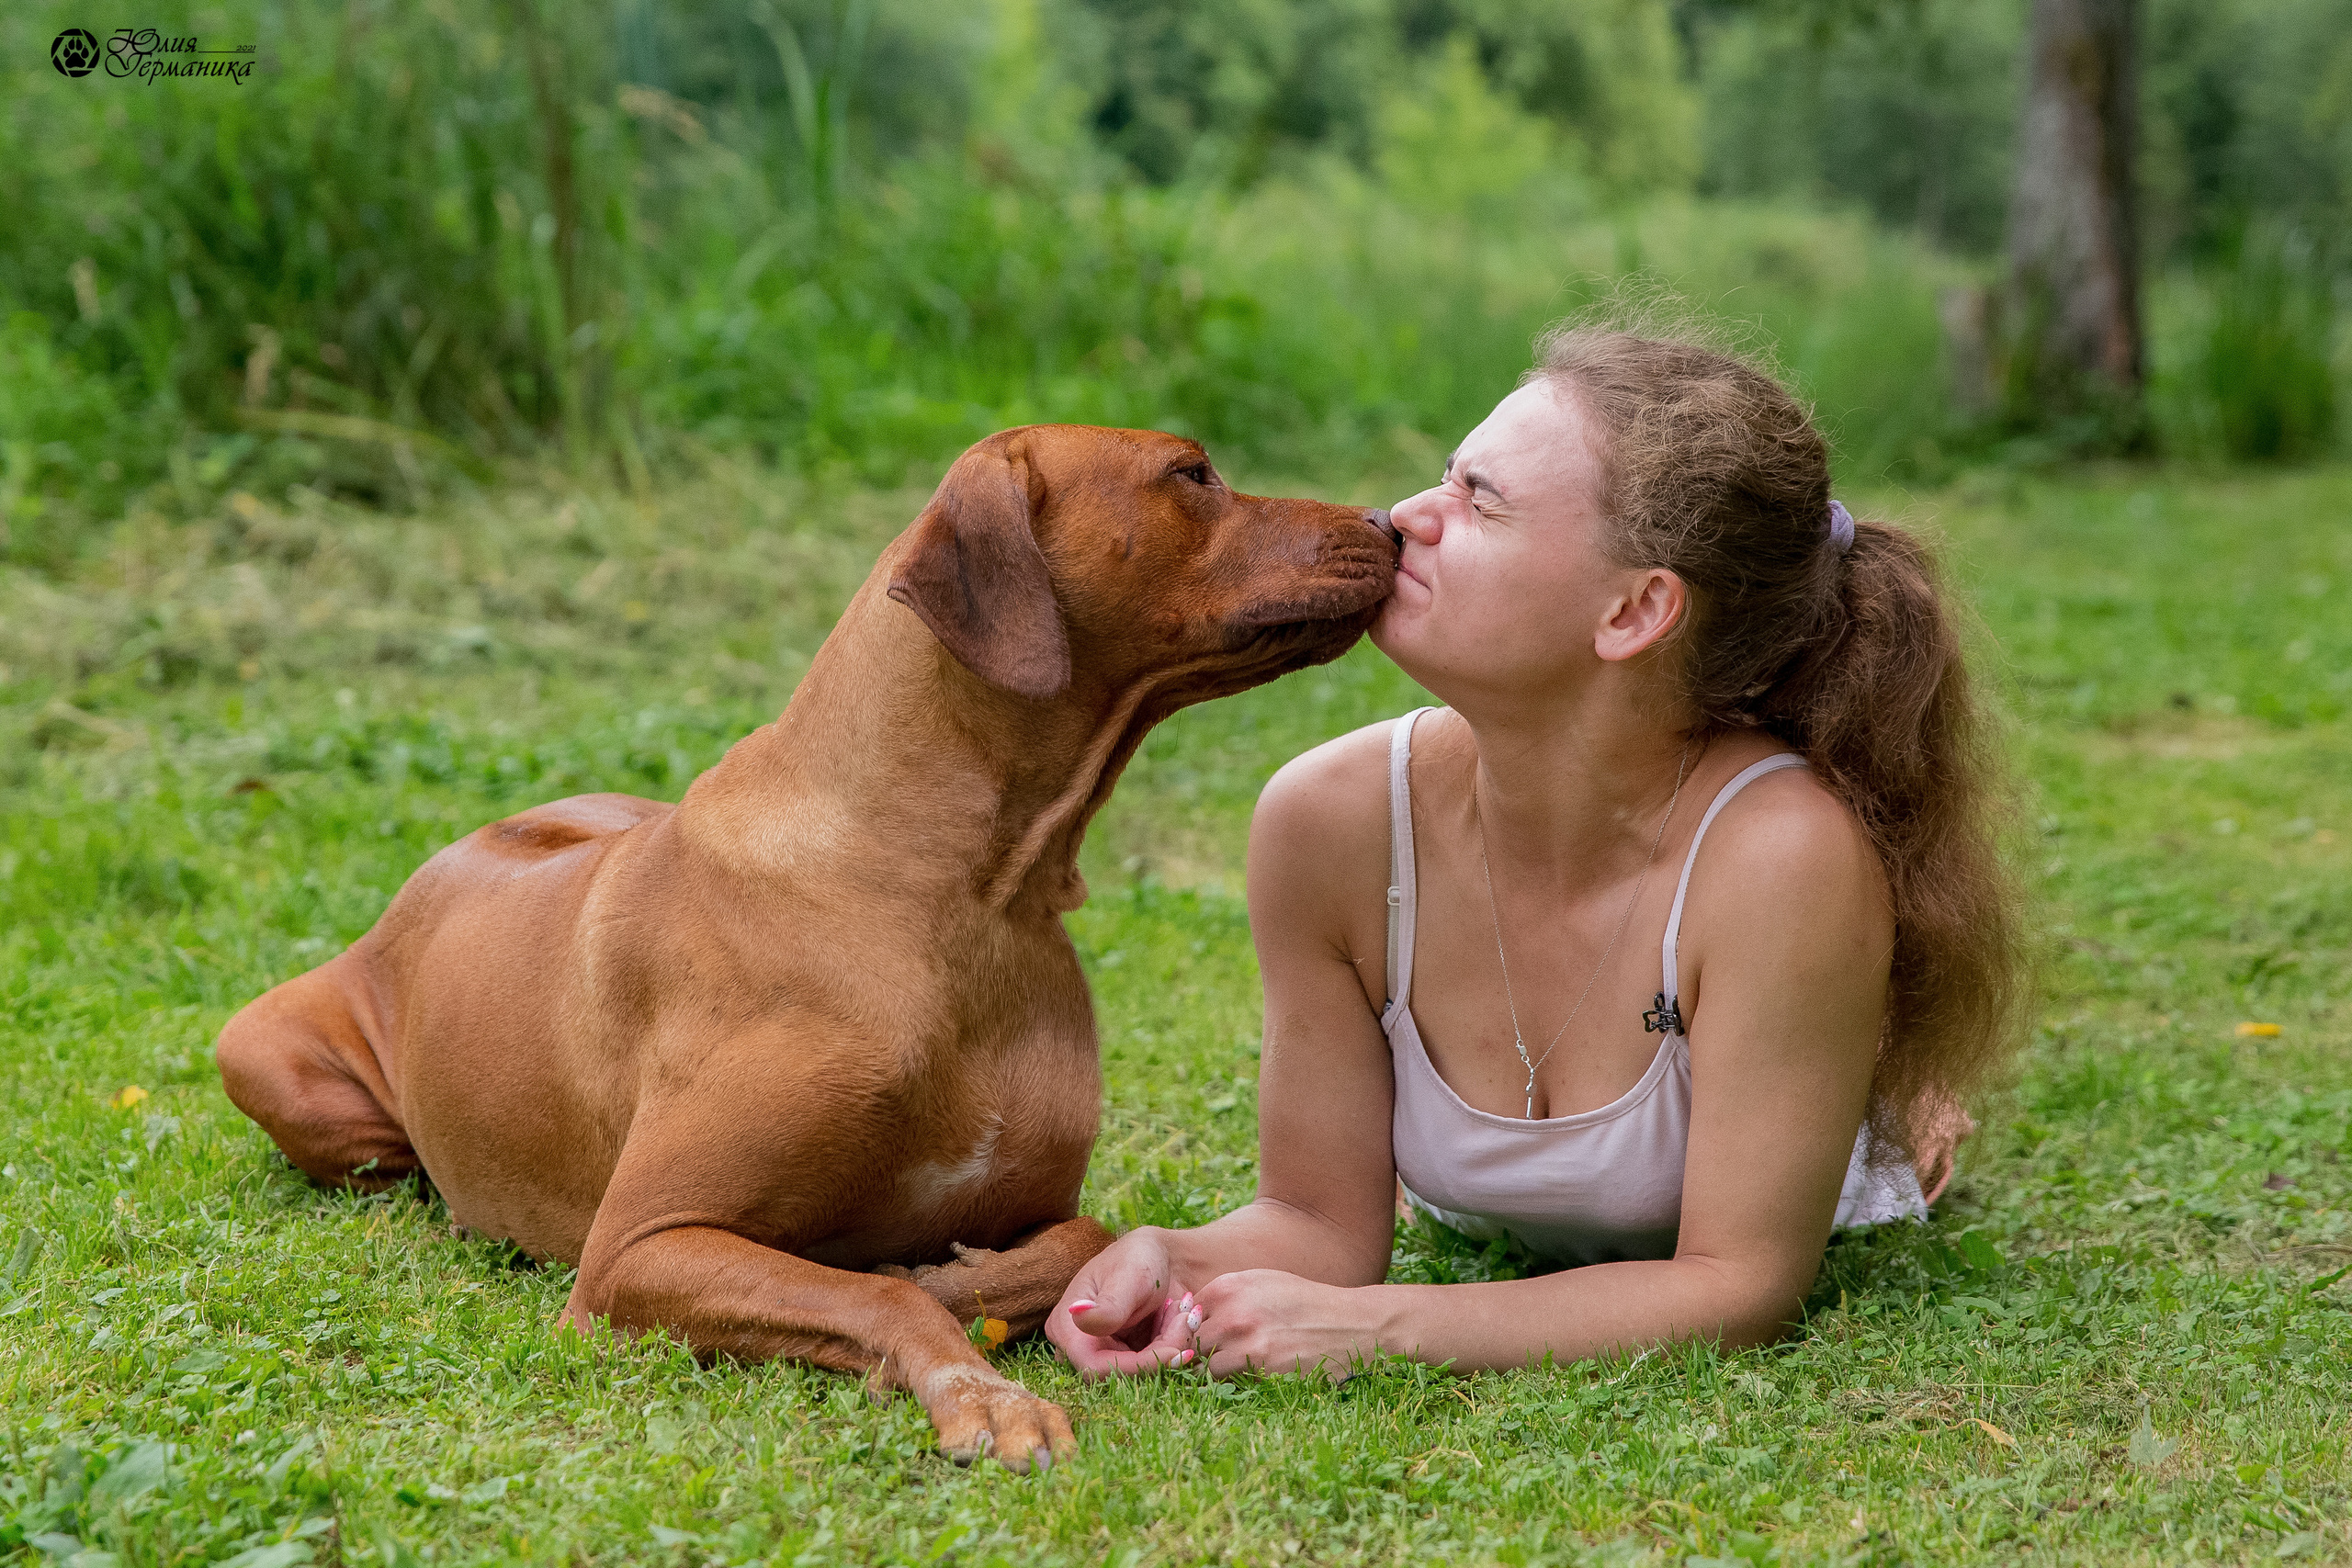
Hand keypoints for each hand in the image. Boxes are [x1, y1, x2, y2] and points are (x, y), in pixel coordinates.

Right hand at [1047, 1227, 1197, 1377]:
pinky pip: (1153, 1363)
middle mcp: (1081, 1345)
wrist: (1161, 1254)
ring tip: (1184, 1311)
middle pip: (1122, 1371)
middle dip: (1161, 1350)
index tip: (1174, 1353)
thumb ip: (1108, 1305)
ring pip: (1142, 1370)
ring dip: (1171, 1344)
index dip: (1137, 1366)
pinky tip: (1180, 1318)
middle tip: (1187, 1319)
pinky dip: (1172, 1344)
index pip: (1096, 1366)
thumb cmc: (1139, 1256)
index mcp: (1068, 1327)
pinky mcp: (1127, 1355)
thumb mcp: (1127, 1277)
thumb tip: (1078, 1316)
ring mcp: (1105, 1352)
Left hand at [1187, 1269, 1388, 1380]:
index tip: (1200, 1339)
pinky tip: (1249, 1377)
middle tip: (1210, 1359)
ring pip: (1203, 1368)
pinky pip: (1228, 1384)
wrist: (1351, 1325)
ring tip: (1230, 1370)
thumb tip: (1187, 1316)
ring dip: (1212, 1372)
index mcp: (1229, 1286)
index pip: (1184, 1316)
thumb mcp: (1263, 1283)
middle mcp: (1233, 1312)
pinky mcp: (1261, 1372)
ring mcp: (1246, 1344)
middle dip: (1196, 1353)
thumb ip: (1224, 1296)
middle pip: (1189, 1343)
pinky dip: (1232, 1384)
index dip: (1190, 1330)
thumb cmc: (1304, 1304)